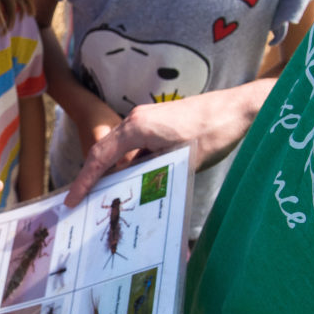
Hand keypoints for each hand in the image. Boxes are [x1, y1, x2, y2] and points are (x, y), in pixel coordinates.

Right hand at [65, 85, 266, 206]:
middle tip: (84, 204)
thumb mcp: (180, 161)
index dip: (84, 180)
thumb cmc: (213, 132)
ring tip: (111, 199)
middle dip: (95, 179)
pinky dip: (135, 167)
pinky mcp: (162, 125)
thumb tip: (136, 197)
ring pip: (123, 152)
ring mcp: (150, 121)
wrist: (241, 109)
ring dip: (118, 174)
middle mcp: (137, 120)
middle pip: (107, 153)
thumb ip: (152, 176)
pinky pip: (139, 149)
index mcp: (136, 126)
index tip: (71, 200)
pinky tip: (139, 185)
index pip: (100, 156)